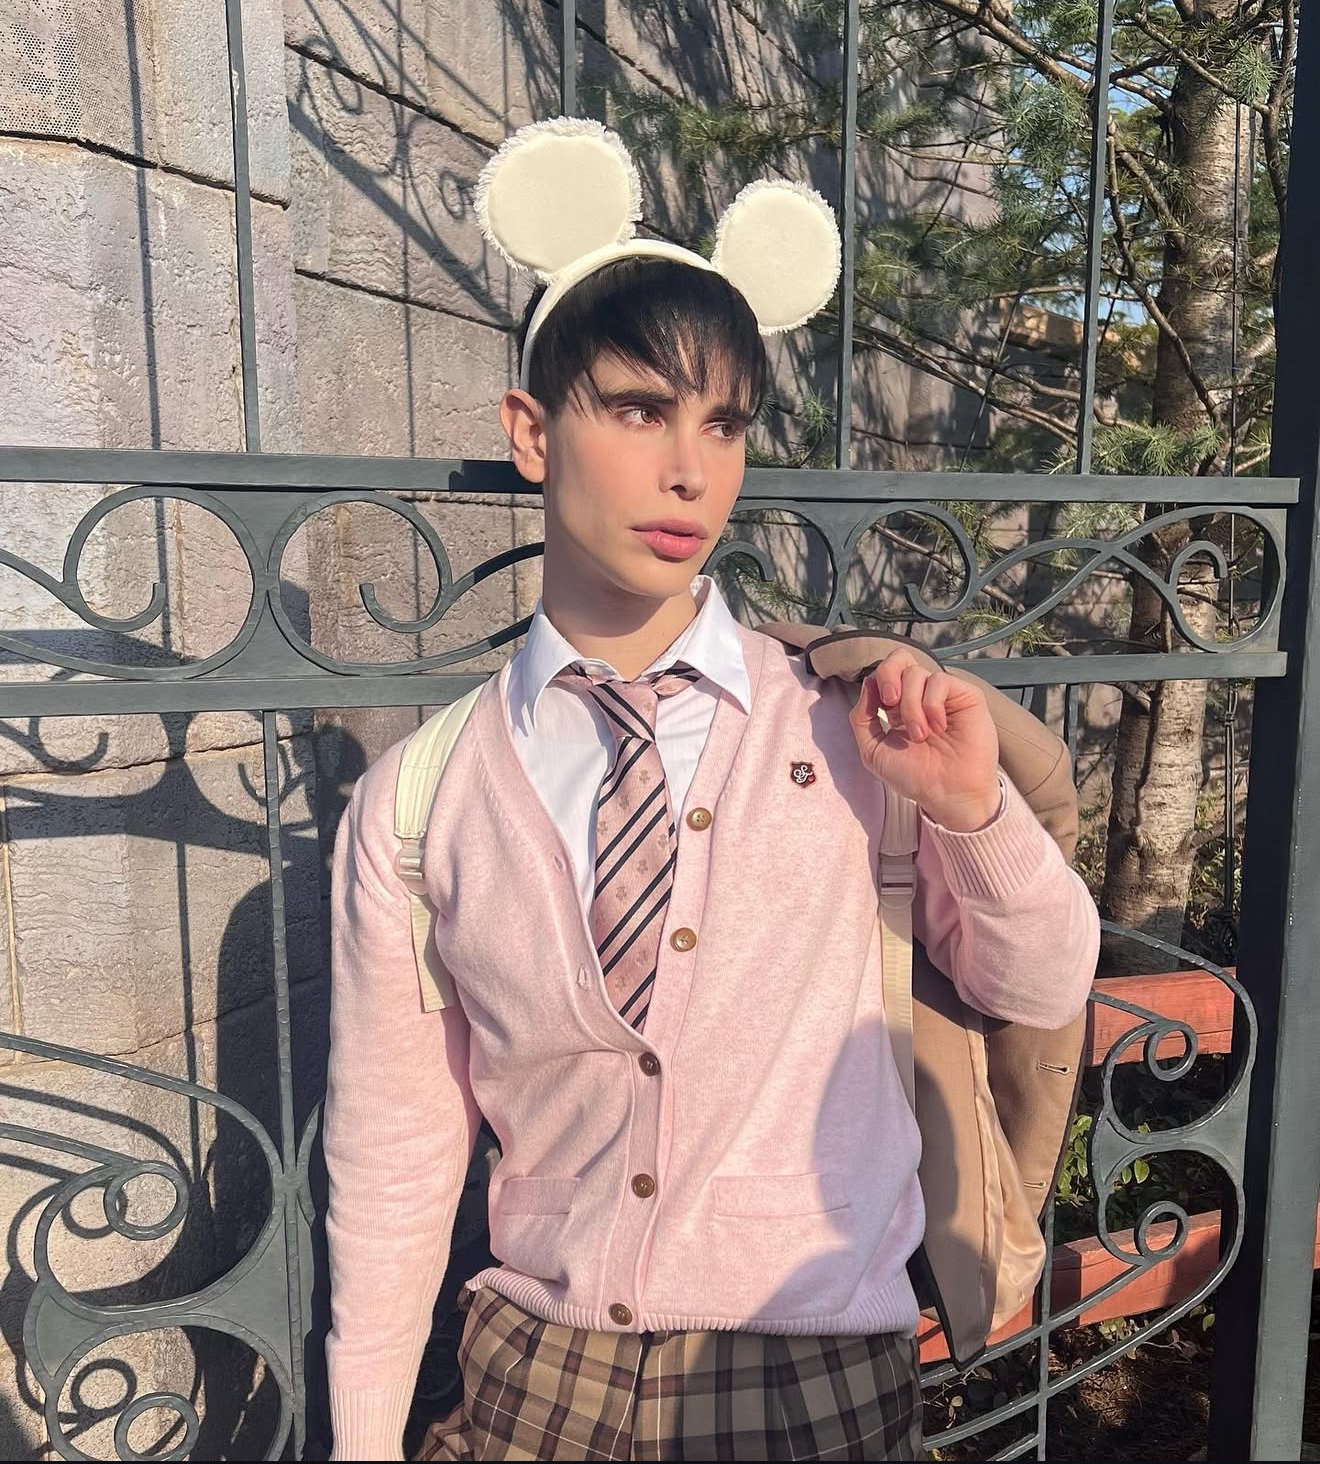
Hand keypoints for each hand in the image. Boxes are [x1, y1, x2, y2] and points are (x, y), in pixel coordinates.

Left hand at [848, 649, 1001, 830]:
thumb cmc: (914, 777)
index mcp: (897, 707)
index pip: (883, 674)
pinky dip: (931, 704)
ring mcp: (943, 696)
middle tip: (890, 703)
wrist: (946, 793)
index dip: (877, 684)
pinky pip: (939, 681)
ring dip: (911, 706)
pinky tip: (938, 727)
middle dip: (888, 675)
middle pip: (899, 658)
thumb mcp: (873, 751)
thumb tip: (867, 684)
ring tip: (920, 735)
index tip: (879, 708)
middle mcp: (920, 697)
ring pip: (916, 673)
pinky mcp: (965, 696)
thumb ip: (861, 718)